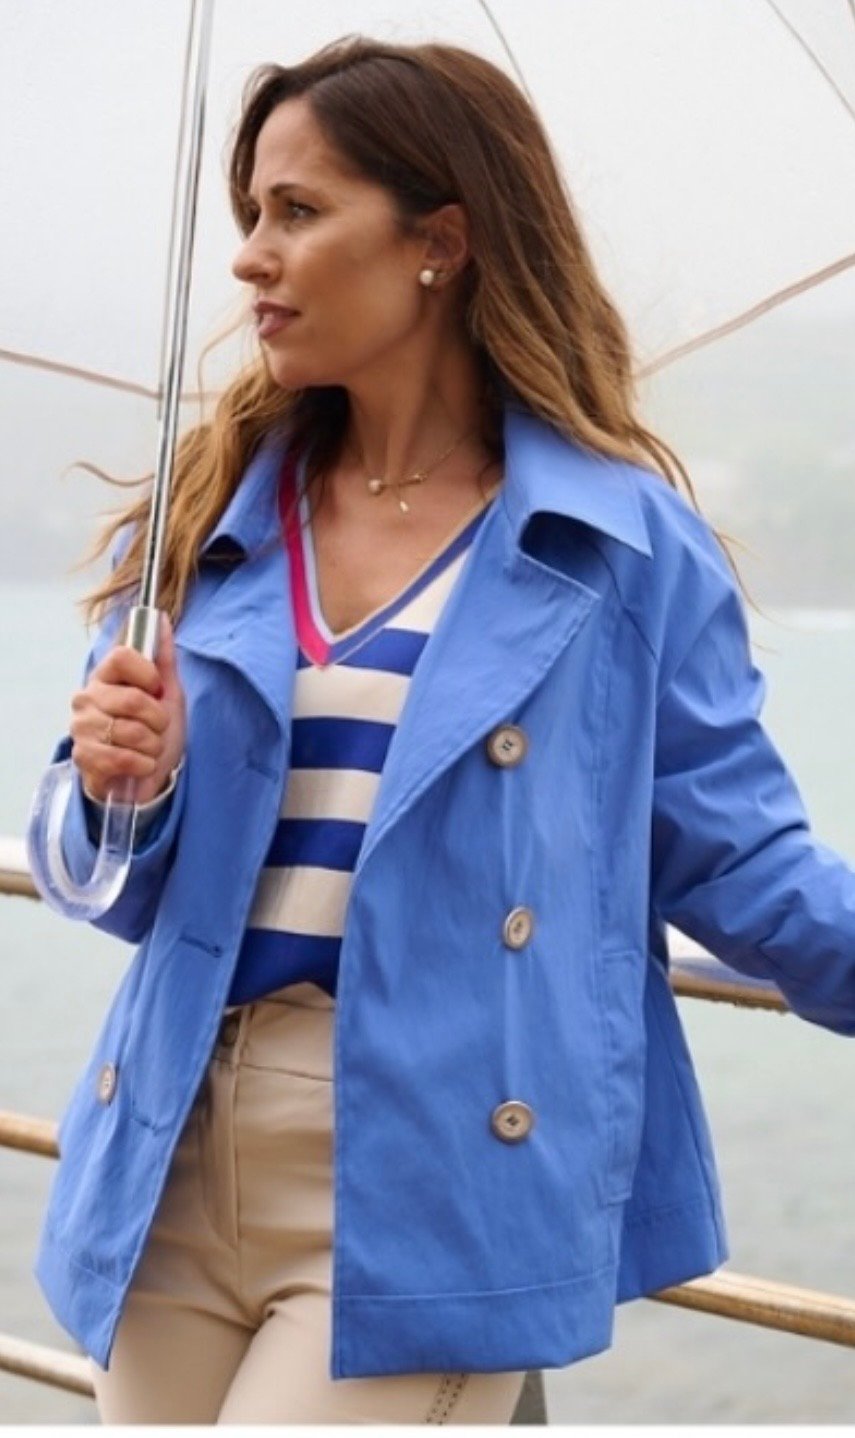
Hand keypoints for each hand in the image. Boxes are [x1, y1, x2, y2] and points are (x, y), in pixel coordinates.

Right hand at [69, 612, 186, 804]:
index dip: (147, 674)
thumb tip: (161, 618)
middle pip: (133, 699)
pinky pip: (122, 758)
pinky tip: (141, 764)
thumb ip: (163, 658)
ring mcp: (82, 728)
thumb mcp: (167, 693)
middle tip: (158, 728)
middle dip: (159, 719)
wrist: (147, 774)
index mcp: (105, 676)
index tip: (157, 690)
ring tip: (148, 747)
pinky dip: (143, 764)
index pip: (122, 657)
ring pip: (132, 731)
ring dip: (153, 745)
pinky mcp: (83, 757)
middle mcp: (87, 697)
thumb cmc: (154, 731)